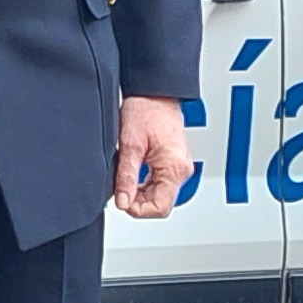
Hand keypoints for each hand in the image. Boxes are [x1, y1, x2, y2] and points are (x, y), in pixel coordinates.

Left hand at [111, 97, 196, 219]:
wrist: (154, 93)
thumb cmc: (146, 111)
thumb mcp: (130, 146)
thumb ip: (126, 177)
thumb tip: (123, 201)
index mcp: (174, 168)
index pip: (160, 207)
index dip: (138, 210)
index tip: (122, 201)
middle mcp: (182, 169)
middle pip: (161, 203)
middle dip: (138, 202)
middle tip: (120, 189)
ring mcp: (179, 166)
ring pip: (160, 194)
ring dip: (141, 193)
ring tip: (125, 178)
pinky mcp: (174, 161)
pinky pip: (161, 182)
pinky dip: (145, 184)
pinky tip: (133, 174)